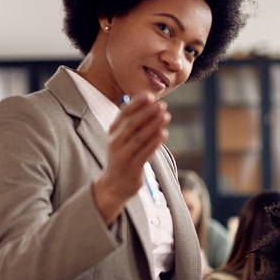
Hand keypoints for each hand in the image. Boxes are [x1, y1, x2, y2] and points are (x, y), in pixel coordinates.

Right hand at [92, 93, 170, 223]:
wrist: (114, 184)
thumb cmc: (123, 156)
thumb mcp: (123, 138)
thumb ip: (134, 123)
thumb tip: (151, 104)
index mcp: (113, 131)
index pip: (124, 113)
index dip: (136, 103)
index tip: (150, 95)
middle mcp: (115, 142)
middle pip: (132, 124)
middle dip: (147, 112)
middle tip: (162, 104)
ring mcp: (123, 155)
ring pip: (139, 137)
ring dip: (153, 125)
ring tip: (166, 116)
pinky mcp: (132, 167)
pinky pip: (145, 153)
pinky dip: (154, 143)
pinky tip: (164, 133)